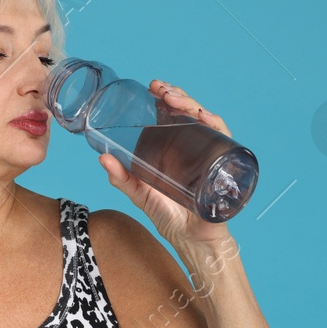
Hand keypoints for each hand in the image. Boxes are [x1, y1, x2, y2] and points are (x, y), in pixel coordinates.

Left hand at [96, 79, 234, 249]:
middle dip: (176, 95)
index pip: (173, 113)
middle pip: (189, 111)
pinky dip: (215, 125)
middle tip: (160, 90)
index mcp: (175, 147)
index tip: (151, 87)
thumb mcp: (140, 194)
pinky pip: (224, 139)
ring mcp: (210, 153)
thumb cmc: (169, 216)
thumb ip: (122, 178)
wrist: (192, 240)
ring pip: (206, 119)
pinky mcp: (223, 164)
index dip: (165, 96)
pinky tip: (204, 117)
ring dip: (191, 104)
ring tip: (174, 99)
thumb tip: (102, 158)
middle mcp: (194, 146)